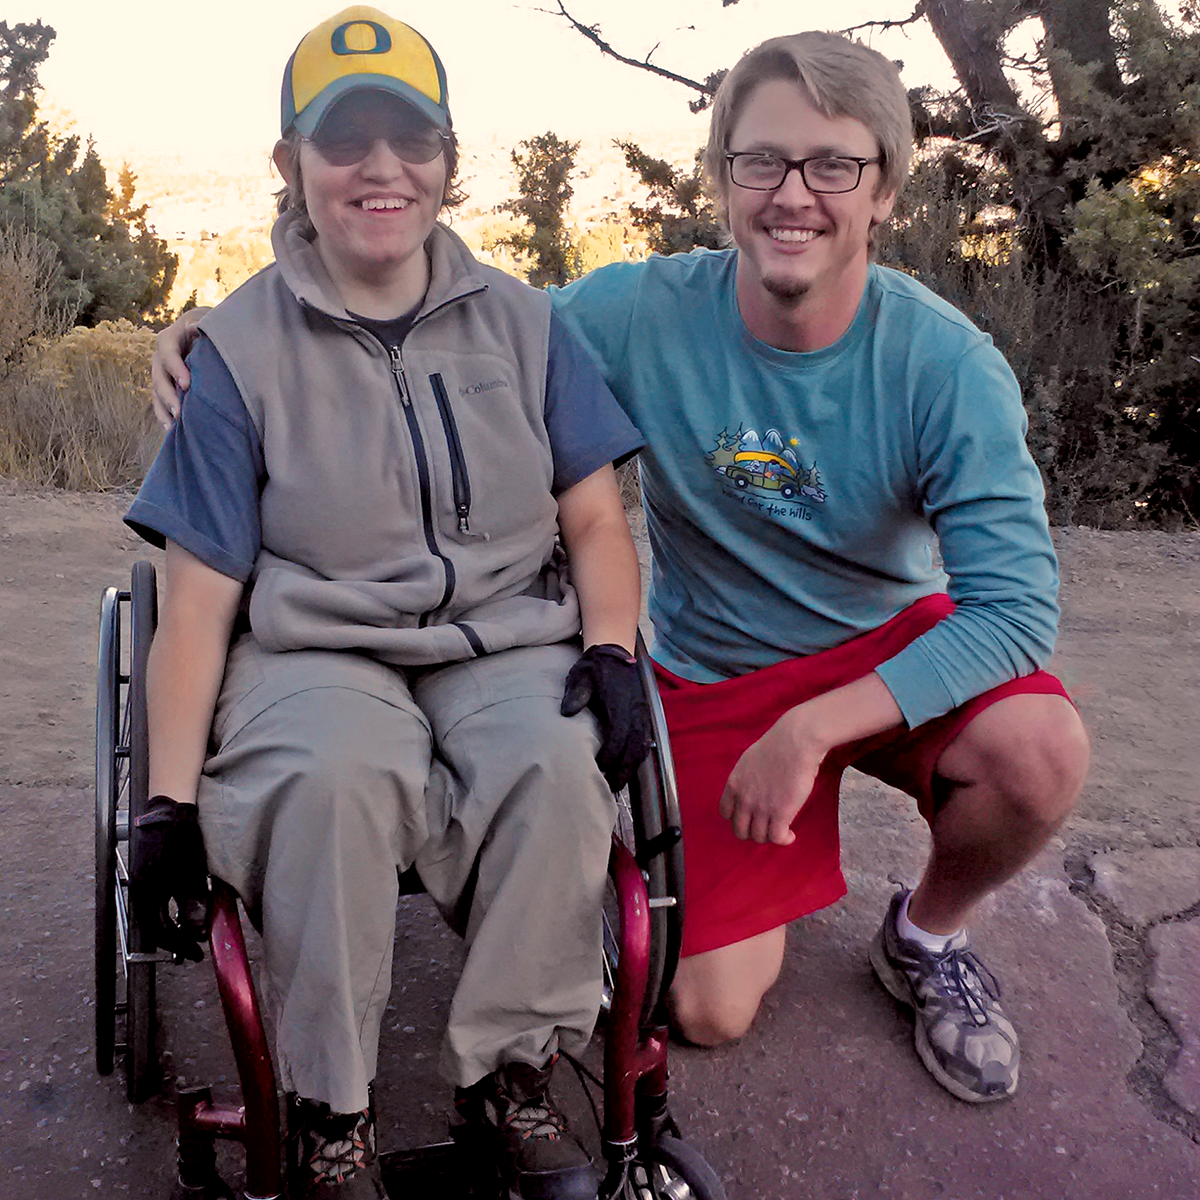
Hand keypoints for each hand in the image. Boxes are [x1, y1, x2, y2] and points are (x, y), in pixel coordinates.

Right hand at [132, 795, 209, 961]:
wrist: (170, 810)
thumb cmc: (182, 841)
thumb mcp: (192, 876)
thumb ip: (193, 906)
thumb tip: (195, 932)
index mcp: (147, 894)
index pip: (160, 932)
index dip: (179, 945)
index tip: (196, 954)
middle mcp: (138, 890)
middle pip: (153, 925)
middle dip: (174, 939)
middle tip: (192, 948)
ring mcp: (140, 880)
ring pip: (153, 913)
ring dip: (170, 925)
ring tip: (188, 932)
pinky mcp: (145, 871)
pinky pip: (153, 899)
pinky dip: (167, 910)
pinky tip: (180, 909)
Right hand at [150, 307, 208, 427]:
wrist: (204, 333)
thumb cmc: (208, 327)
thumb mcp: (206, 322)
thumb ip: (202, 326)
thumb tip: (197, 329)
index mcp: (170, 338)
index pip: (167, 352)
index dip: (175, 368)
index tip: (187, 384)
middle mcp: (161, 357)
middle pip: (159, 377)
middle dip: (168, 396)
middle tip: (179, 413)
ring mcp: (162, 373)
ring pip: (157, 393)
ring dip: (164, 410)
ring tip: (173, 428)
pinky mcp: (167, 387)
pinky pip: (162, 403)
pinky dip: (166, 416)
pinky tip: (172, 432)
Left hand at [561, 643, 651, 791]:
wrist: (614, 651)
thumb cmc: (595, 666)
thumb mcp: (581, 676)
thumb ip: (576, 694)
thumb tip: (568, 712)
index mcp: (620, 705)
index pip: (618, 739)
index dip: (609, 758)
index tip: (598, 770)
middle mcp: (635, 712)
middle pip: (633, 749)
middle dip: (623, 771)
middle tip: (610, 789)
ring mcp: (642, 713)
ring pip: (641, 747)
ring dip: (631, 767)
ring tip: (619, 783)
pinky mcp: (644, 714)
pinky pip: (644, 740)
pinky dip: (638, 756)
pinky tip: (629, 766)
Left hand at [720, 674, 904, 845]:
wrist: (795, 742)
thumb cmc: (777, 746)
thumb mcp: (749, 760)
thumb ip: (745, 778)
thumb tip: (750, 787)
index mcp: (734, 784)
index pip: (725, 813)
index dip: (737, 818)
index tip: (749, 817)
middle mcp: (744, 799)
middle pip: (739, 830)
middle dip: (752, 832)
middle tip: (766, 827)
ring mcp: (761, 808)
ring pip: (758, 837)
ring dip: (769, 836)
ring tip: (780, 830)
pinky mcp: (780, 814)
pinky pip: (776, 838)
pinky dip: (783, 840)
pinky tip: (790, 835)